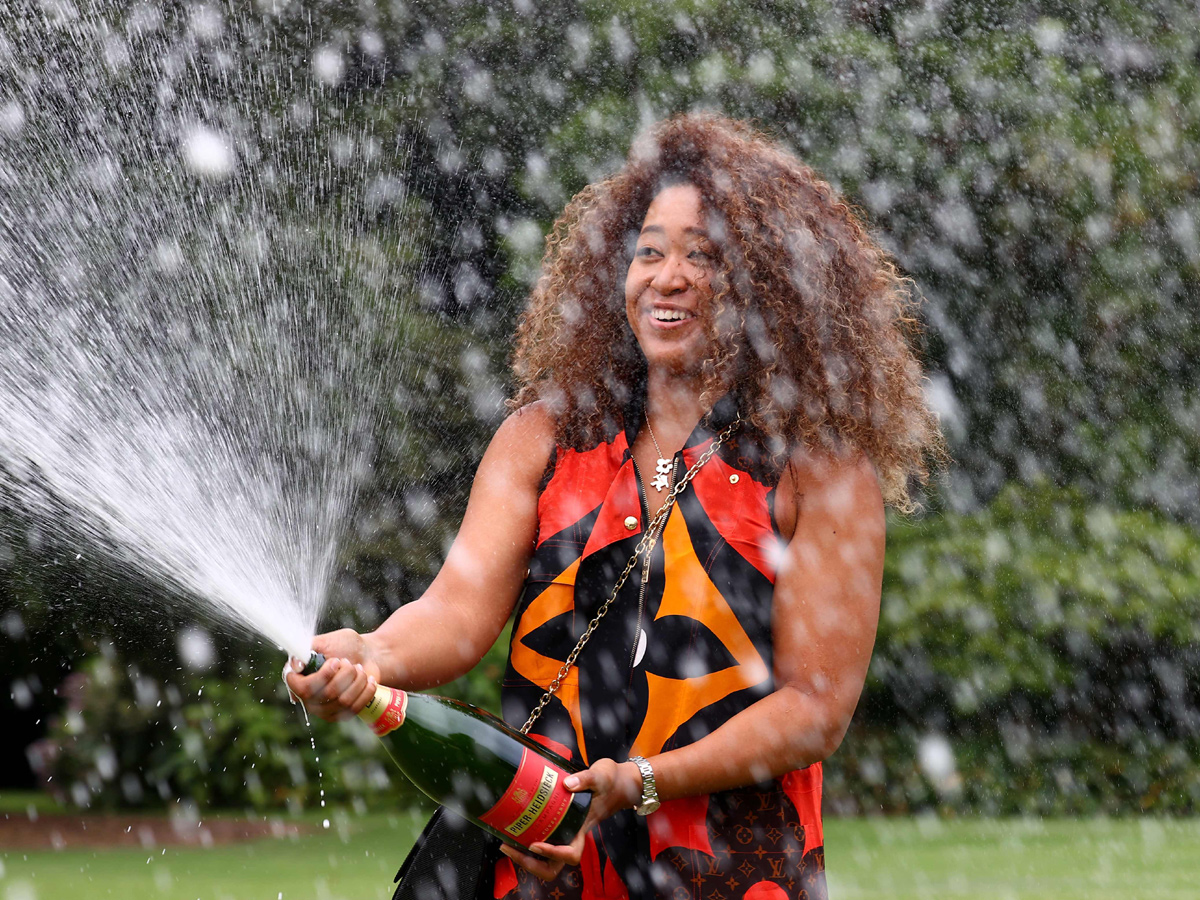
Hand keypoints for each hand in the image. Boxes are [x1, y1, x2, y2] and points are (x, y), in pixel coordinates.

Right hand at [285, 629, 382, 721]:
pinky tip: (369, 680)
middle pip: (328, 694)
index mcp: (298, 679)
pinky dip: (366, 691)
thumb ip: (308, 648)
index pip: (304, 688)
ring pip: (343, 701)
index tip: (336, 661)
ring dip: (357, 681)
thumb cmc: (343, 646)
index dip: (323, 675)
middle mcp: (307, 698)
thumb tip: (296, 664)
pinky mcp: (341, 714)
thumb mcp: (324, 641)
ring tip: (359, 669)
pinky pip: (354, 708)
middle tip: (349, 662)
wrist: (365, 654)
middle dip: (345, 674)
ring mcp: (325, 709)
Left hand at [499, 758, 644, 880]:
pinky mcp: (561, 824)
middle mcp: (574, 835)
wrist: (622, 782)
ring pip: (546, 858)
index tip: (535, 843)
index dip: (552, 853)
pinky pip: (544, 840)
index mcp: (583, 828)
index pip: (570, 854)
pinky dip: (528, 841)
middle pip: (553, 866)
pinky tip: (516, 828)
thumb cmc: (613, 782)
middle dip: (530, 864)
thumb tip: (567, 784)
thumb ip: (585, 779)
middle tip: (510, 848)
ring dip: (526, 857)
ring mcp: (567, 831)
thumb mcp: (602, 775)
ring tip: (507, 843)